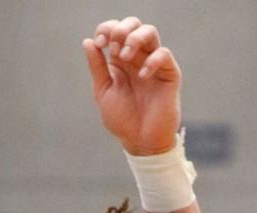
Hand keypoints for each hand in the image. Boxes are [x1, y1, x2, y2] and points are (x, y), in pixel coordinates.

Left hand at [84, 19, 180, 154]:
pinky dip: (152, 60)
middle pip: (134, 24)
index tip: (99, 43)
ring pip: (150, 32)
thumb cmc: (123, 121)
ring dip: (135, 38)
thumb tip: (87, 42)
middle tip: (113, 48)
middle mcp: (138, 58)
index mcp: (121, 60)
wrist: (141, 143)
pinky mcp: (169, 75)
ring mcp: (154, 64)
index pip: (115, 30)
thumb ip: (97, 67)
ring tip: (125, 56)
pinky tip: (142, 76)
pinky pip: (164, 54)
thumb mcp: (104, 92)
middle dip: (121, 30)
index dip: (106, 29)